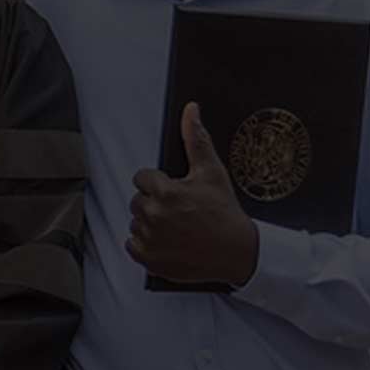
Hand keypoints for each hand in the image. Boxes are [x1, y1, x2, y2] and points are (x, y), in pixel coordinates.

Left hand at [127, 102, 259, 286]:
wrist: (236, 253)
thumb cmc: (224, 213)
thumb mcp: (212, 173)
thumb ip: (196, 140)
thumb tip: (190, 111)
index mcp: (165, 192)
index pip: (142, 178)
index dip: (158, 182)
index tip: (174, 191)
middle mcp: (153, 215)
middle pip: (137, 200)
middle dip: (154, 202)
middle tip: (178, 210)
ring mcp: (149, 239)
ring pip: (135, 222)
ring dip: (149, 223)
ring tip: (176, 226)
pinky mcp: (147, 259)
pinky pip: (132, 245)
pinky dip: (145, 244)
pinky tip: (166, 241)